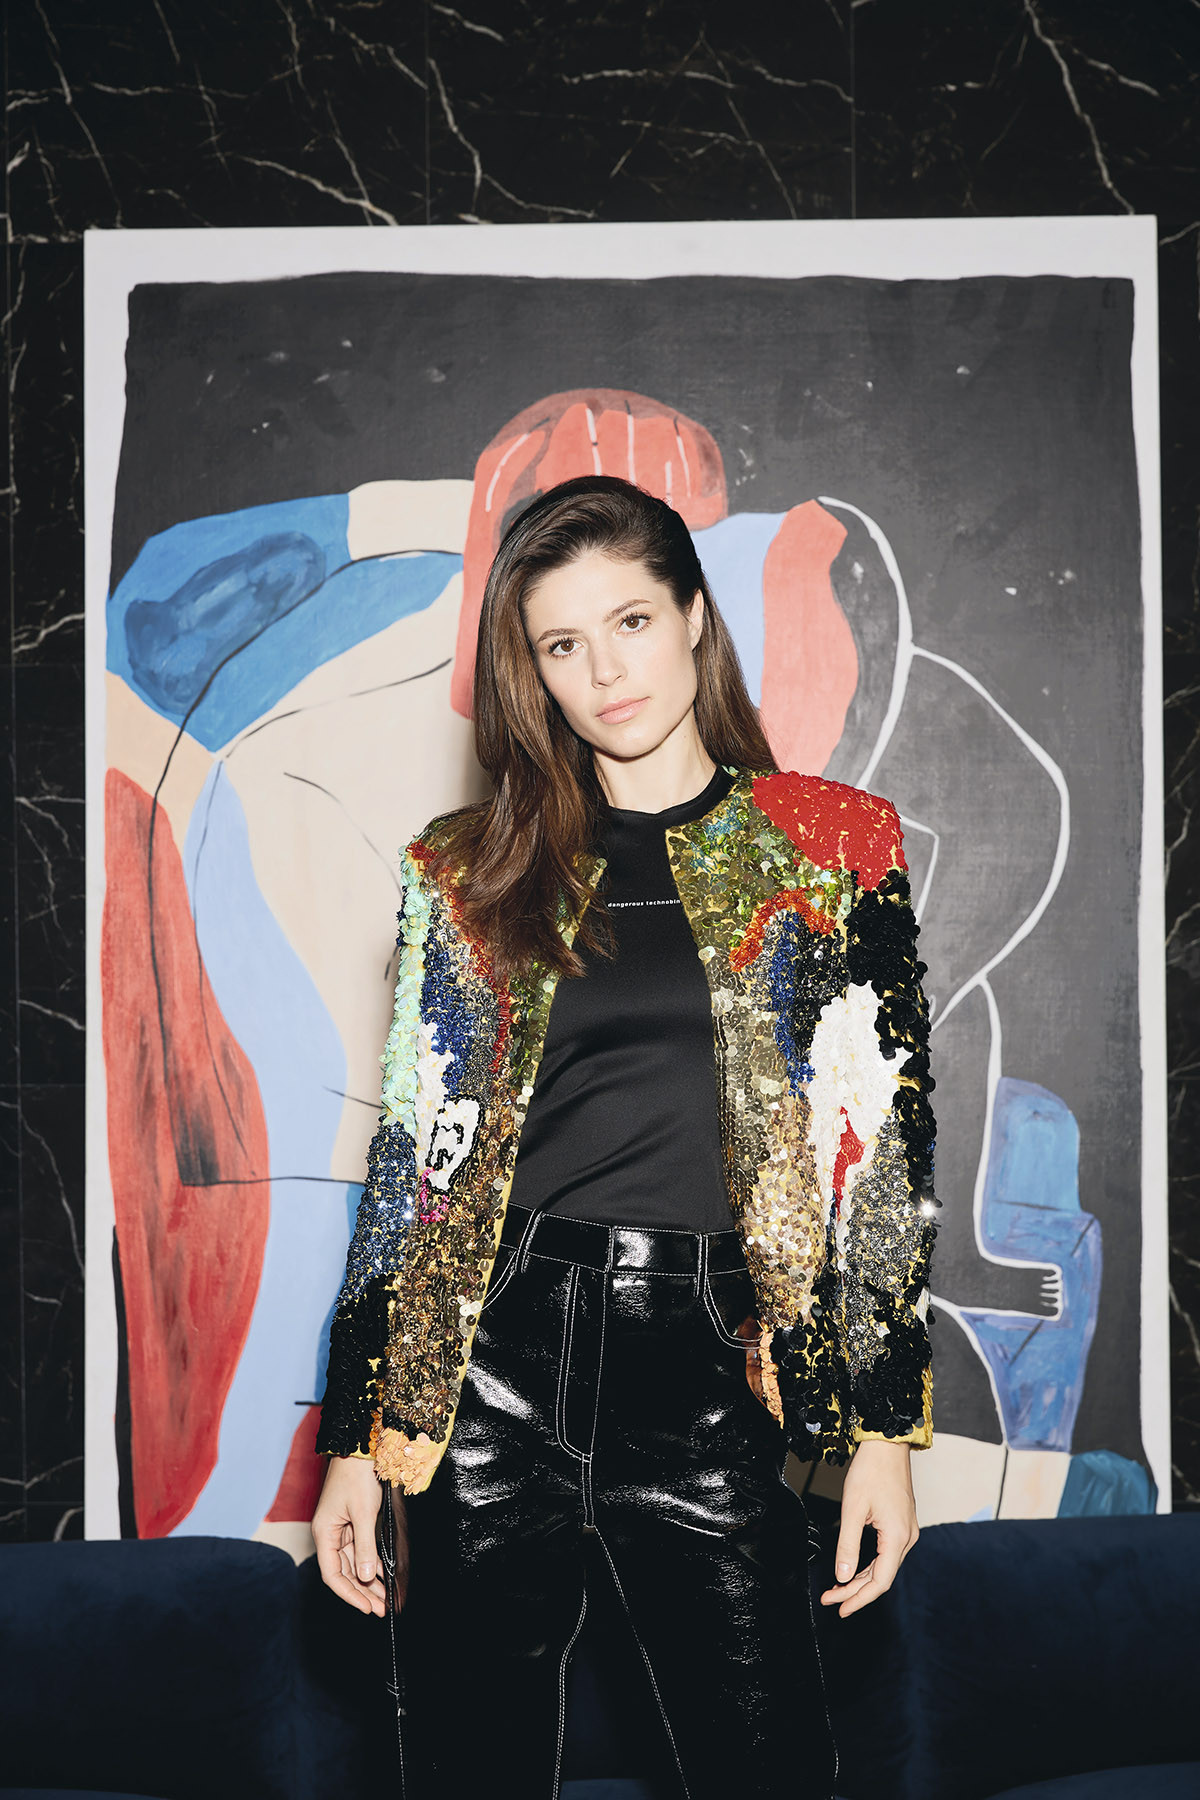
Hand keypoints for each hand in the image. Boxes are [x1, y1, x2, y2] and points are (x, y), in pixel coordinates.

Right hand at [313, 1454, 403, 1616]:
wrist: (361, 1448)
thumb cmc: (357, 1476)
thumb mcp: (363, 1513)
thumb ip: (364, 1547)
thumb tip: (364, 1578)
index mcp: (324, 1533)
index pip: (333, 1575)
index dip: (350, 1594)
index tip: (367, 1608)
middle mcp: (329, 1534)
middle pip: (344, 1572)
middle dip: (362, 1592)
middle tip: (381, 1609)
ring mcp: (341, 1529)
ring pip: (353, 1563)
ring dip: (367, 1581)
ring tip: (384, 1599)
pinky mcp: (352, 1522)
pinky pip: (359, 1550)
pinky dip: (370, 1564)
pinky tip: (381, 1576)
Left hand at [818, 1439, 918, 1617]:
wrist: (887, 1445)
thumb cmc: (871, 1471)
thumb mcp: (853, 1508)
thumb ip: (847, 1544)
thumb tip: (842, 1575)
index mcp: (898, 1537)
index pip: (880, 1581)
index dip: (859, 1599)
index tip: (840, 1608)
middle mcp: (907, 1538)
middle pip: (882, 1577)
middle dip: (855, 1591)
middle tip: (831, 1599)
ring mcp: (906, 1531)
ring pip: (883, 1566)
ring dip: (860, 1579)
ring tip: (837, 1588)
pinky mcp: (901, 1525)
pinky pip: (886, 1554)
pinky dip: (868, 1565)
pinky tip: (853, 1569)